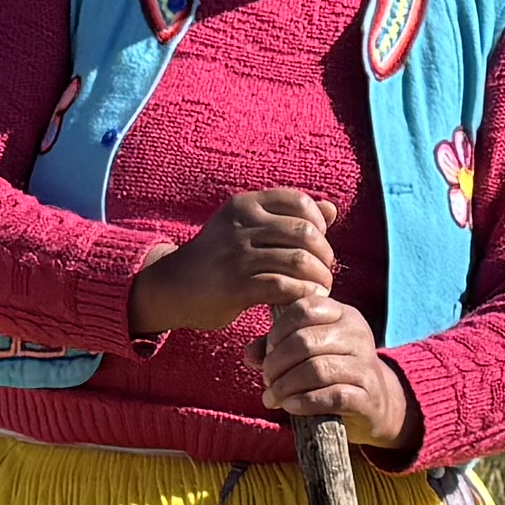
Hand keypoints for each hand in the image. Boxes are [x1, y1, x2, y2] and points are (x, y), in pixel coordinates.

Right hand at [125, 187, 333, 344]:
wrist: (172, 286)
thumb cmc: (217, 258)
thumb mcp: (245, 227)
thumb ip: (287, 217)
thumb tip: (331, 209)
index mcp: (246, 205)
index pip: (298, 202)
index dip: (319, 224)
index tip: (318, 245)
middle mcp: (241, 225)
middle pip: (304, 233)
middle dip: (324, 256)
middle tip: (324, 272)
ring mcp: (237, 255)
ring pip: (298, 261)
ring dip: (319, 279)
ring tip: (320, 289)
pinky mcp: (236, 286)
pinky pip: (283, 287)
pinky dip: (302, 295)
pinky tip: (305, 301)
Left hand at [252, 281, 416, 456]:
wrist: (375, 404)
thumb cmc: (333, 372)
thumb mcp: (308, 352)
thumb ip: (276, 347)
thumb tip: (250, 354)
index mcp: (343, 314)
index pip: (305, 308)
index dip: (279, 330)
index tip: (268, 352)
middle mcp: (358, 334)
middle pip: (306, 341)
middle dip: (277, 363)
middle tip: (267, 379)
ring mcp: (365, 365)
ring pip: (317, 370)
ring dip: (286, 386)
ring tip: (272, 397)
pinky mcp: (368, 396)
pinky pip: (332, 396)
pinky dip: (304, 402)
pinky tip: (290, 407)